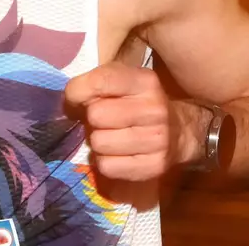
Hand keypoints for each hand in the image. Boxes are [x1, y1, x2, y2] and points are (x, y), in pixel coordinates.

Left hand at [64, 62, 172, 181]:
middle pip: (96, 115)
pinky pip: (107, 167)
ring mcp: (158, 139)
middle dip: (91, 119)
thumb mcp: (123, 81)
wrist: (180, 130)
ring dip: (97, 141)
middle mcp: (155, 109)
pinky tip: (116, 153)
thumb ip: (95, 83)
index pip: (100, 81)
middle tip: (101, 120)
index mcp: (145, 82)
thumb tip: (68, 102)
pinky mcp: (155, 166)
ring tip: (110, 136)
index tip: (75, 99)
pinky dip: (105, 162)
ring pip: (99, 143)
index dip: (77, 92)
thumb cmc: (139, 102)